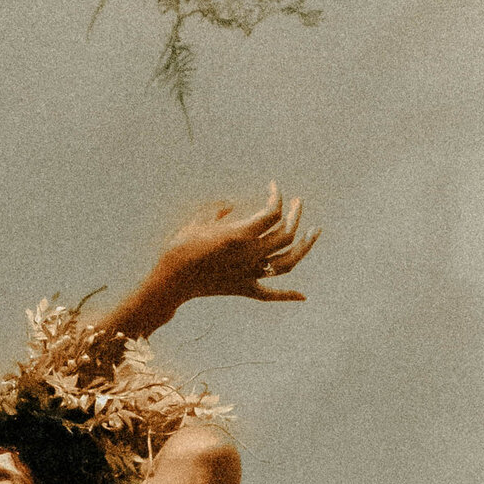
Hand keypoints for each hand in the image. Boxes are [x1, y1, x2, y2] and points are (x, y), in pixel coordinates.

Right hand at [154, 184, 316, 308]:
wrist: (170, 281)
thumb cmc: (179, 247)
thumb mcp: (197, 221)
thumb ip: (218, 210)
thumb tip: (231, 204)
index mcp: (239, 234)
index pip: (272, 212)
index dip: (277, 196)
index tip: (274, 186)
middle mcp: (249, 254)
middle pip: (286, 234)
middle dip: (295, 214)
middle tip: (298, 202)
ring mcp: (250, 273)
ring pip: (288, 261)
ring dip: (305, 246)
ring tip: (314, 231)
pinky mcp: (244, 288)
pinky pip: (270, 294)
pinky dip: (287, 295)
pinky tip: (303, 296)